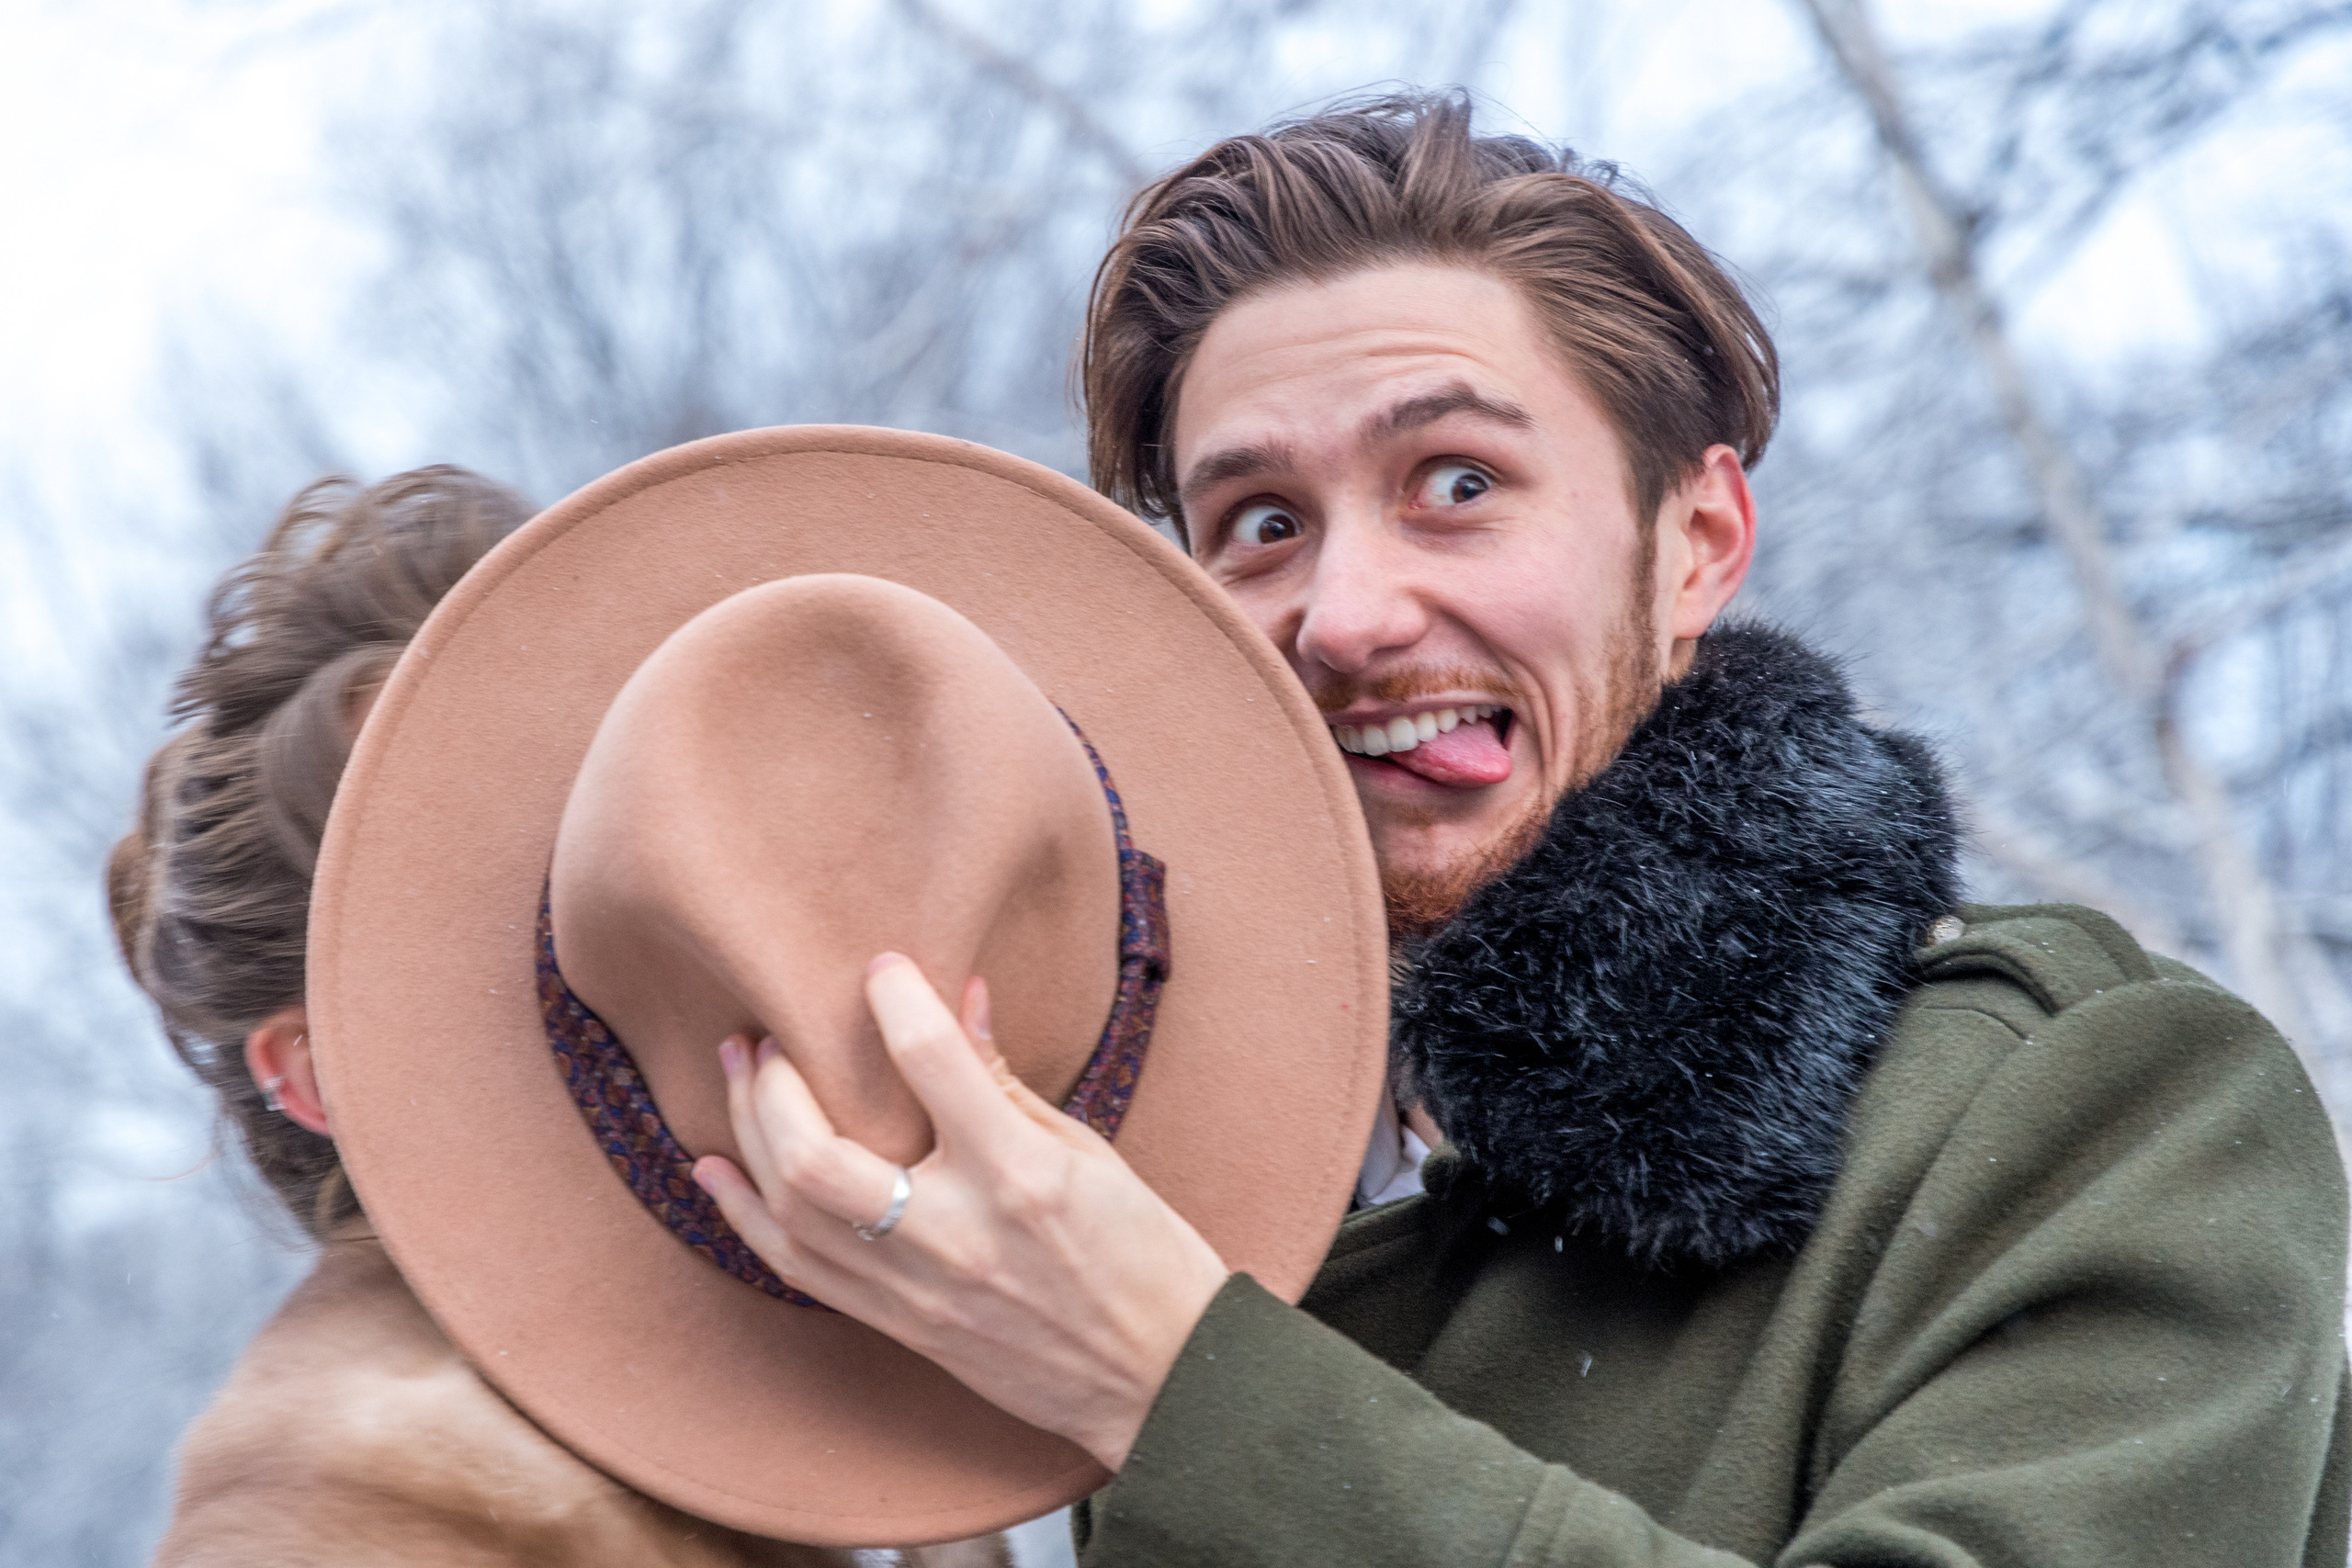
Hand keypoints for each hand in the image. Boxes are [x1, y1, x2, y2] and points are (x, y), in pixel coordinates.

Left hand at [693, 954, 1230, 1470]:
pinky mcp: (901, 1327)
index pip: (934, 1061)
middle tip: (771, 1034)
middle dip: (777, 1082)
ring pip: (793, 1212)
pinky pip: (799, 1269)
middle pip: (819, 1155)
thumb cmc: (1143, 1254)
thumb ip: (1007, 1082)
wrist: (1160, 1376)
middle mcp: (958, 1235)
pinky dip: (748, 1216)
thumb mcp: (1090, 1153)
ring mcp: (920, 1290)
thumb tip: (959, 998)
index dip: (897, 996)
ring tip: (738, 1074)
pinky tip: (720, 1170)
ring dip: (749, 1134)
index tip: (880, 966)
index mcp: (1021, 1175)